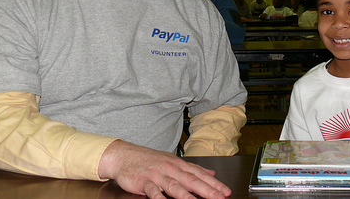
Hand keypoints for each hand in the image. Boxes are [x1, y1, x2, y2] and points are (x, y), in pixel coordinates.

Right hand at [98, 140, 230, 198]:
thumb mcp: (172, 161)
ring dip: (187, 196)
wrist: (124, 155)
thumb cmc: (148, 160)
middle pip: (192, 180)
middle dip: (207, 190)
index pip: (199, 174)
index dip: (214, 183)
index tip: (225, 191)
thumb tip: (211, 173)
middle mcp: (170, 168)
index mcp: (178, 164)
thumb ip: (192, 169)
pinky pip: (153, 191)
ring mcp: (158, 174)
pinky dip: (159, 197)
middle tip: (219, 198)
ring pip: (175, 186)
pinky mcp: (144, 181)